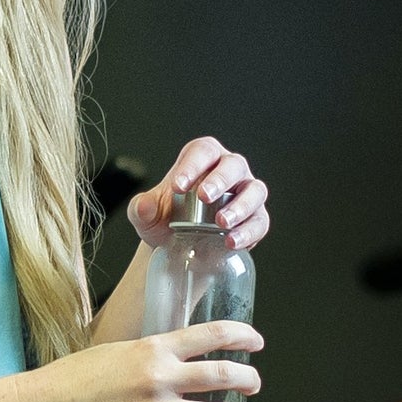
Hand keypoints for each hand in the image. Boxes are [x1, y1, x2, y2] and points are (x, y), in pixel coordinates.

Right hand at [24, 318, 258, 401]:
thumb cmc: (71, 378)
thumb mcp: (116, 352)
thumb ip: (151, 354)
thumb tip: (179, 358)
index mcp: (152, 350)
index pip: (211, 335)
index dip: (243, 337)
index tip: (256, 343)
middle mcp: (158, 380)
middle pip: (223, 376)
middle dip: (248, 379)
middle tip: (253, 384)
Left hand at [126, 137, 269, 251]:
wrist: (177, 249)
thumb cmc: (165, 221)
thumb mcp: (147, 215)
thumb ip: (142, 208)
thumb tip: (144, 206)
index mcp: (202, 159)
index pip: (202, 152)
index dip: (192, 165)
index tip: (178, 186)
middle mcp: (229, 171)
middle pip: (233, 165)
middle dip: (220, 180)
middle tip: (204, 196)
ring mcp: (246, 194)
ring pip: (255, 190)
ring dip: (240, 205)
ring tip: (221, 222)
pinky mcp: (256, 219)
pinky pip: (260, 222)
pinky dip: (248, 232)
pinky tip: (231, 242)